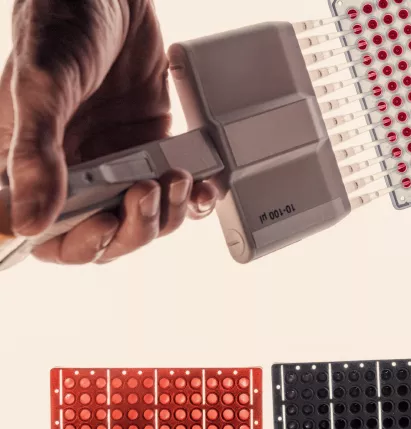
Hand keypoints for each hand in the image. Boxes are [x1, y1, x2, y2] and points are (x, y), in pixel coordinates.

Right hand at [0, 0, 219, 263]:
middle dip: (133, 227)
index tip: (104, 223)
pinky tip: (203, 186)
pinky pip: (174, 187)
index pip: (51, 233)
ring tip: (178, 181)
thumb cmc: (61, 26)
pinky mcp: (153, 146)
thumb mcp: (42, 87)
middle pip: (107, 234)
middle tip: (148, 194)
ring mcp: (118, 161)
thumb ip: (35, 154)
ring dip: (167, 213)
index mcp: (33, 167)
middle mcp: (76, 171)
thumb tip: (30, 221)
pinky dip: (193, 194)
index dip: (80, 242)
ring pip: (145, 217)